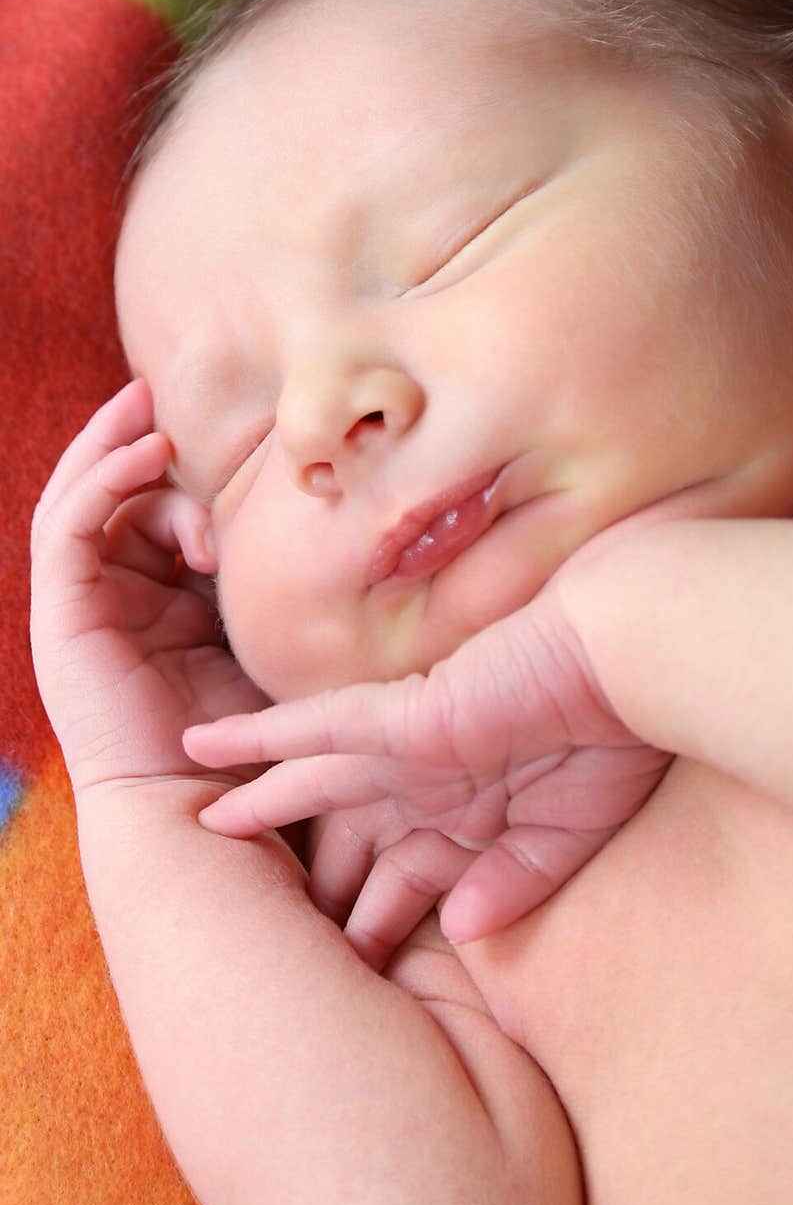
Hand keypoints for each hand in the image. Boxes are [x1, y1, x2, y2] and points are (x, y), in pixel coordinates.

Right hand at [30, 379, 270, 794]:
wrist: (200, 810)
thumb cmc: (246, 742)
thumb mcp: (266, 646)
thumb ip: (269, 594)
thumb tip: (319, 532)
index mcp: (159, 609)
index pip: (153, 520)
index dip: (182, 480)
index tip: (234, 453)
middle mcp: (114, 602)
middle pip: (114, 501)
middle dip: (135, 444)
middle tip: (159, 395)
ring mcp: (82, 609)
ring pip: (81, 503)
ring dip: (111, 450)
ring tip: (145, 408)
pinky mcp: (62, 617)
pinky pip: (67, 530)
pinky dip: (99, 483)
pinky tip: (143, 453)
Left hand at [182, 579, 669, 950]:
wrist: (633, 664)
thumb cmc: (614, 739)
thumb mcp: (567, 834)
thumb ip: (516, 882)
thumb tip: (463, 932)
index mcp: (469, 816)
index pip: (408, 883)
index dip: (379, 925)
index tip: (352, 972)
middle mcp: (428, 784)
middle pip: (351, 844)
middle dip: (314, 889)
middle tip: (262, 936)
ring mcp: (408, 750)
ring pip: (313, 788)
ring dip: (258, 809)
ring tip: (203, 831)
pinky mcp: (399, 717)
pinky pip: (310, 728)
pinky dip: (258, 737)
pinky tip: (202, 744)